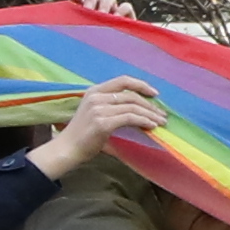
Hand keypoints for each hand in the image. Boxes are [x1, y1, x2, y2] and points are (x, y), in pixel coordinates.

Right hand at [36, 76, 164, 177]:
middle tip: (162, 114)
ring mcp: (98, 109)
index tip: (155, 94)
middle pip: (131, 96)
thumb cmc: (82, 134)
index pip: (122, 81)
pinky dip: (143, 122)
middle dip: (150, 105)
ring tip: (160, 122)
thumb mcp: (94, 112)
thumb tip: (138, 107)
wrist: (67, 149)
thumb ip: (111, 105)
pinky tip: (151, 127)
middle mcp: (96, 97)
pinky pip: (130, 118)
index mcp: (94, 91)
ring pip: (133, 107)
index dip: (141, 85)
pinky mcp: (102, 123)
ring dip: (150, 115)